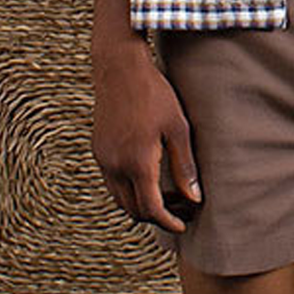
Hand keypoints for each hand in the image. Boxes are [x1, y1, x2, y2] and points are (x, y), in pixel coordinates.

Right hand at [92, 39, 201, 232]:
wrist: (120, 68)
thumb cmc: (154, 94)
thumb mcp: (178, 128)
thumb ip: (184, 166)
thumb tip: (194, 198)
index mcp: (137, 162)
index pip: (151, 209)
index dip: (168, 222)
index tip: (183, 225)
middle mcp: (115, 165)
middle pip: (133, 209)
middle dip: (156, 216)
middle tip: (180, 209)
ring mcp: (103, 158)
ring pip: (120, 198)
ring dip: (141, 204)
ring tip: (167, 195)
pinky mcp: (98, 150)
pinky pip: (112, 182)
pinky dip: (129, 189)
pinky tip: (148, 176)